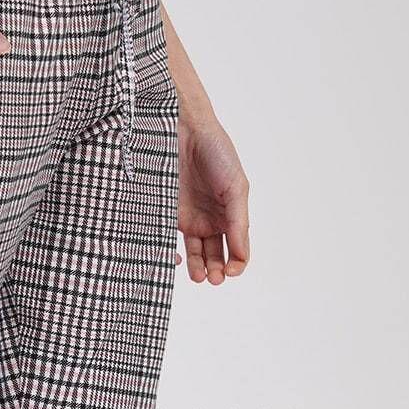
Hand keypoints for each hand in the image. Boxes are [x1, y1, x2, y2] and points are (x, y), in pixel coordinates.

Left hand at [176, 110, 250, 283]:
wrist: (183, 129)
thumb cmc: (216, 152)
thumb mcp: (235, 187)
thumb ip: (238, 222)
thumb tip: (242, 255)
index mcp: (231, 213)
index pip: (237, 247)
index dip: (237, 263)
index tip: (231, 271)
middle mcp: (210, 218)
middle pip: (215, 255)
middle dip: (215, 270)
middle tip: (213, 279)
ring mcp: (188, 217)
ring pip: (194, 253)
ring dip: (197, 268)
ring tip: (198, 276)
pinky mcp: (165, 213)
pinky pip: (168, 240)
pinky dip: (172, 254)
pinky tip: (177, 260)